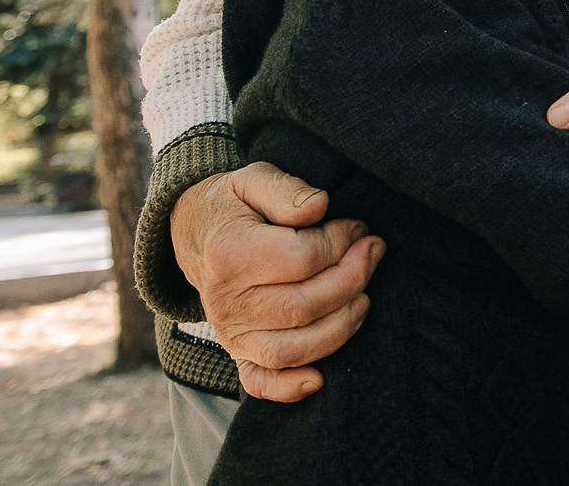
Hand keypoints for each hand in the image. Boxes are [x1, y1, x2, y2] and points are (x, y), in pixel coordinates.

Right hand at [170, 161, 384, 400]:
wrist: (195, 234)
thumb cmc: (235, 205)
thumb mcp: (254, 179)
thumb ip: (287, 190)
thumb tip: (320, 206)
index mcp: (229, 252)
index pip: (303, 259)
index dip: (342, 242)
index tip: (358, 228)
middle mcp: (226, 300)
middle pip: (305, 306)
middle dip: (353, 279)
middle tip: (373, 251)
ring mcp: (229, 332)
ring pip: (293, 348)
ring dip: (341, 326)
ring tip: (364, 296)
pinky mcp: (236, 351)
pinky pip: (259, 381)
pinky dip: (289, 388)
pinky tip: (321, 379)